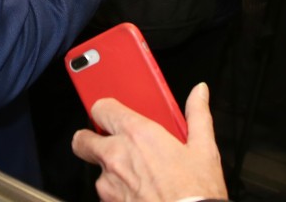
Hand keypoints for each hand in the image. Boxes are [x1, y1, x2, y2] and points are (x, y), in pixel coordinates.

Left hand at [72, 83, 227, 201]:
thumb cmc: (196, 192)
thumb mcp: (203, 149)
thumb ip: (198, 115)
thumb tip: (199, 93)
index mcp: (137, 134)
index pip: (102, 108)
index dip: (105, 110)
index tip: (113, 114)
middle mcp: (116, 156)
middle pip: (82, 139)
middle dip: (91, 139)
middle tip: (111, 142)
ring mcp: (109, 184)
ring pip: (96, 170)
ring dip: (110, 170)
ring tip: (137, 174)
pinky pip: (106, 194)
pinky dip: (117, 192)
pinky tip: (140, 193)